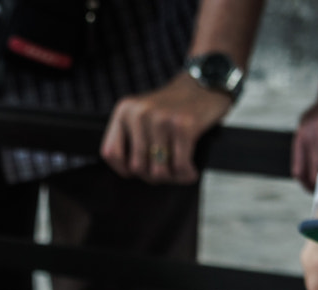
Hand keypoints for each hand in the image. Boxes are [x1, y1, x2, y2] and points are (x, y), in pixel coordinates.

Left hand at [101, 74, 234, 183]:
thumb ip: (132, 137)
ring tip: (179, 170)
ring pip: (158, 171)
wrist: (207, 82)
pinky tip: (191, 171)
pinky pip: (180, 166)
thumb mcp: (143, 113)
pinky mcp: (184, 126)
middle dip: (153, 175)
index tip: (139, 170)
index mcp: (125, 110)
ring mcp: (161, 119)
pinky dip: (186, 174)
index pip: (110, 153)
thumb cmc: (174, 106)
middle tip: (167, 170)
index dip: (124, 169)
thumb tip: (130, 173)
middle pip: (137, 167)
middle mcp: (140, 113)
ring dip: (171, 178)